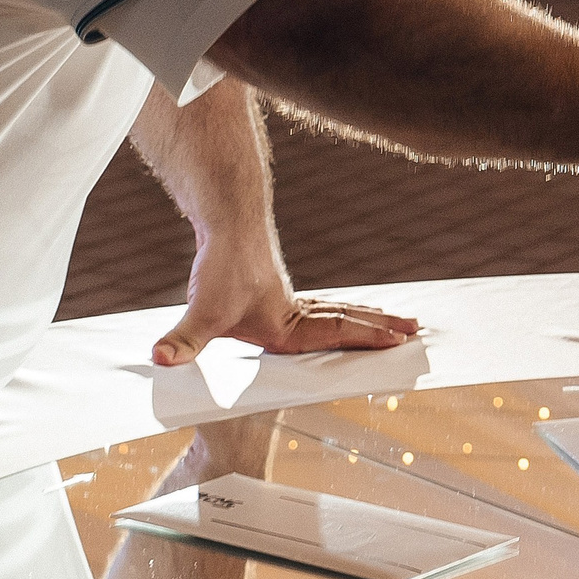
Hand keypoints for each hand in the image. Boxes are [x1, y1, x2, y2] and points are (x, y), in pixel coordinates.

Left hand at [150, 246, 419, 365]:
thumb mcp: (200, 312)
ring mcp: (290, 299)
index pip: (338, 332)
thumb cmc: (218, 268)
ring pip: (338, 310)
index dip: (369, 338)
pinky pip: (322, 305)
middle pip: (347, 320)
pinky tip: (342, 316)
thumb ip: (183, 340)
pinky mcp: (279, 291)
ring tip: (394, 320)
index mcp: (289, 325)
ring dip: (367, 317)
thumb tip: (161, 358)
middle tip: (417, 328)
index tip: (400, 340)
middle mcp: (296, 312)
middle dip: (381, 327)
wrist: (226, 219)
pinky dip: (343, 311)